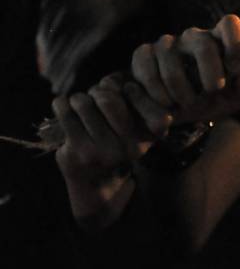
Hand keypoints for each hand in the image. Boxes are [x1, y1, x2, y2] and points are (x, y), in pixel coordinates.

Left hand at [53, 74, 172, 229]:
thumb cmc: (118, 145)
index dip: (127, 88)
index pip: (136, 94)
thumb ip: (139, 104)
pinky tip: (63, 107)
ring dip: (79, 99)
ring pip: (83, 103)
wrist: (98, 184)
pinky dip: (61, 104)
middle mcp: (128, 147)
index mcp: (148, 136)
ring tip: (80, 104)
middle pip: (106, 98)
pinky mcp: (77, 153)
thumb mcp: (141, 128)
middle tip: (96, 97)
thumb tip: (113, 84)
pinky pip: (64, 113)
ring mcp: (101, 151)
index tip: (125, 92)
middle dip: (98, 92)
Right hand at [131, 15, 239, 123]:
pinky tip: (167, 103)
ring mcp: (167, 44)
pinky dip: (155, 88)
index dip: (234, 41)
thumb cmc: (217, 100)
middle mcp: (194, 37)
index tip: (236, 68)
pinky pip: (144, 63)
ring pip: (169, 56)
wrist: (182, 116)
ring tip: (189, 104)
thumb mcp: (239, 94)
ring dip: (181, 87)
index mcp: (221, 40)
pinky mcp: (143, 55)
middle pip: (201, 42)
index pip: (229, 23)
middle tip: (213, 91)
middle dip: (209, 71)